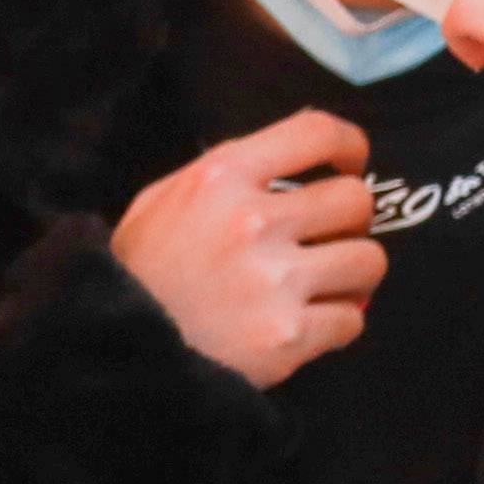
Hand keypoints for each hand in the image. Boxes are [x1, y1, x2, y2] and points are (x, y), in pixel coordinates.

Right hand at [113, 108, 384, 387]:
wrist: (114, 352)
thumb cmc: (139, 274)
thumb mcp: (160, 201)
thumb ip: (225, 176)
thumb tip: (293, 163)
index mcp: (220, 177)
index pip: (316, 131)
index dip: (350, 145)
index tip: (351, 163)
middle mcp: (251, 222)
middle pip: (355, 199)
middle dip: (352, 220)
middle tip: (331, 238)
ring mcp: (272, 282)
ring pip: (368, 260)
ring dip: (353, 274)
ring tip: (326, 284)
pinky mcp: (286, 338)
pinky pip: (352, 320)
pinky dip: (336, 325)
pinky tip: (305, 325)